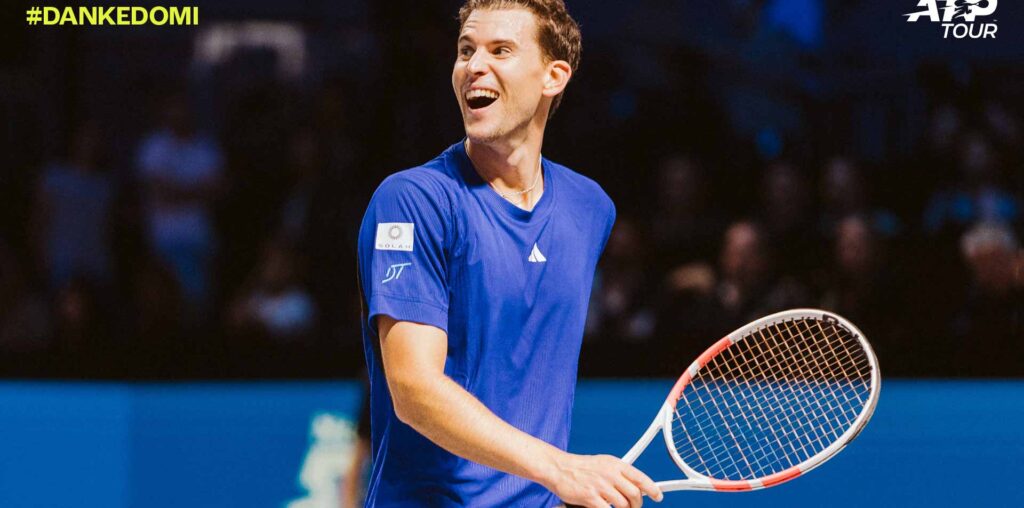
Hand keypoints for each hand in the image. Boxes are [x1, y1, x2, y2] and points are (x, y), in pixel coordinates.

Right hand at [544, 452, 662, 507]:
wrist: (559, 468)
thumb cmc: (582, 467)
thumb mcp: (604, 463)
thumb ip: (620, 474)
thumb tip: (636, 486)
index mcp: (615, 464)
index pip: (640, 478)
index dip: (652, 489)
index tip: (658, 496)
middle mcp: (610, 474)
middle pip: (634, 494)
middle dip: (637, 505)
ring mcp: (600, 486)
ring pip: (623, 505)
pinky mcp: (590, 497)